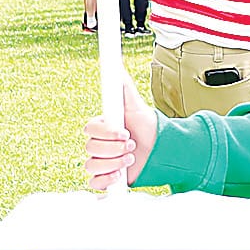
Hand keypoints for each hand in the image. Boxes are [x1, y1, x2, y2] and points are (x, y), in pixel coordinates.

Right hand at [82, 73, 157, 190]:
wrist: (160, 150)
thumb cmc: (146, 126)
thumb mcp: (136, 106)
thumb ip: (124, 88)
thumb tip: (116, 66)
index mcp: (101, 127)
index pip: (89, 130)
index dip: (106, 133)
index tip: (125, 132)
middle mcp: (97, 144)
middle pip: (90, 148)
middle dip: (115, 148)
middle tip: (132, 145)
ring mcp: (100, 161)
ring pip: (91, 165)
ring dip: (114, 163)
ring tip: (131, 158)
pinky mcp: (104, 178)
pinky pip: (93, 183)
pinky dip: (106, 180)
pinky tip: (119, 174)